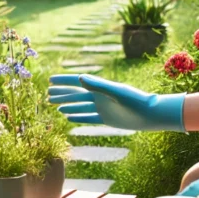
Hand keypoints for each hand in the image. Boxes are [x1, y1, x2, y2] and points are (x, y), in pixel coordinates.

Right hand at [48, 74, 185, 131]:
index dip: (63, 81)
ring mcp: (102, 107)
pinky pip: (88, 118)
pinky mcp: (106, 119)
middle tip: (48, 95)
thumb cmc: (136, 100)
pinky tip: (69, 117)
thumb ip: (98, 85)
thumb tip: (80, 78)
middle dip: (62, 94)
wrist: (150, 114)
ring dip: (68, 105)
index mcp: (100, 87)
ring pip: (80, 106)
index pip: (77, 83)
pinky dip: (78, 117)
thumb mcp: (116, 92)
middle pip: (76, 94)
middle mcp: (99, 96)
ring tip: (55, 107)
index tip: (50, 81)